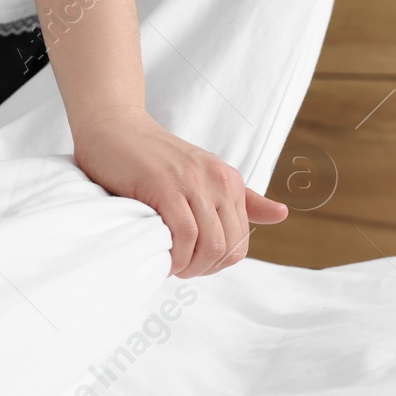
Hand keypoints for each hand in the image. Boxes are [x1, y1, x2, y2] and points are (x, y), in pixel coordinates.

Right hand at [72, 108, 288, 277]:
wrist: (113, 127)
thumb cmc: (152, 158)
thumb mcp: (202, 176)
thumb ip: (241, 198)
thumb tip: (282, 214)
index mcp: (229, 180)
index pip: (241, 241)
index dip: (217, 262)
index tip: (192, 262)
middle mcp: (217, 180)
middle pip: (228, 246)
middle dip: (204, 268)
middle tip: (179, 268)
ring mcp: (192, 182)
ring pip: (210, 244)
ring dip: (189, 266)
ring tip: (170, 265)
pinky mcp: (165, 186)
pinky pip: (185, 235)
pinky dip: (176, 256)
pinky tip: (162, 258)